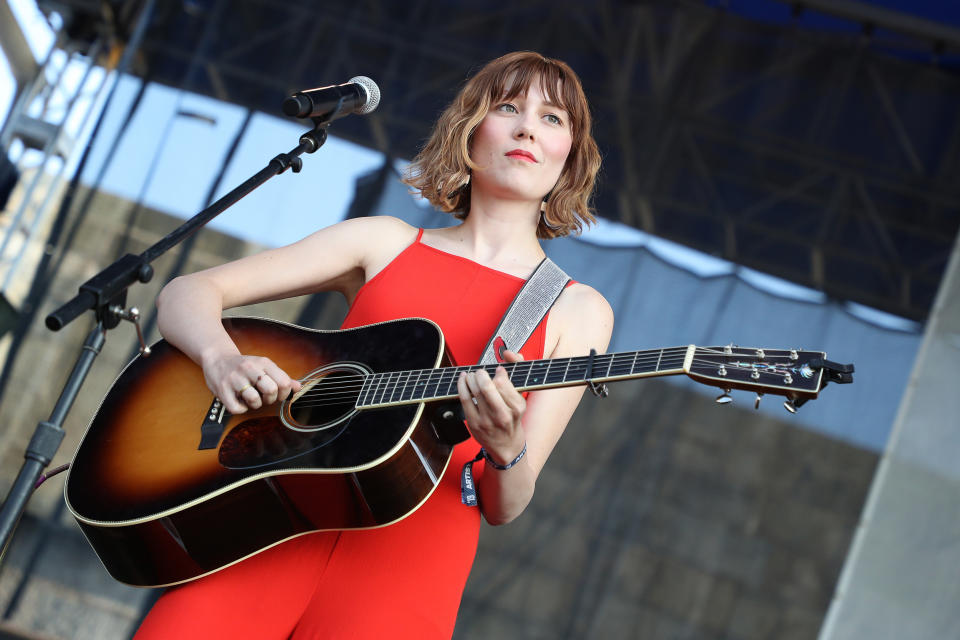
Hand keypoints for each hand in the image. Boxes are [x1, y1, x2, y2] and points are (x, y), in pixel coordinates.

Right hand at [202, 353, 301, 413]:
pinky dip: (240, 408)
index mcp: (263, 363)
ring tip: (250, 398)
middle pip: (271, 390)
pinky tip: (239, 401)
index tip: (278, 394)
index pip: (284, 382)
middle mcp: (249, 368)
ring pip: (254, 400)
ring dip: (254, 404)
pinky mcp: (222, 390)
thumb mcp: (264, 367)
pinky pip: (237, 408)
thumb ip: (281, 377)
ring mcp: (235, 379)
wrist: (217, 358)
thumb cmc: (244, 366)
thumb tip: (298, 387)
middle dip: (270, 399)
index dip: (284, 394)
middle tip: (263, 396)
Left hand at [457, 350, 526, 465]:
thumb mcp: (521, 400)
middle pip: (487, 386)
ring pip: (474, 391)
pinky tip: (463, 379)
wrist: (506, 447)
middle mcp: (502, 415)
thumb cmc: (513, 420)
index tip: (497, 370)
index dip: (498, 372)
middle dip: (481, 374)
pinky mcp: (474, 424)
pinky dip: (462, 385)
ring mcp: (486, 421)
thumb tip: (509, 353)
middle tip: (481, 372)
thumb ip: (517, 374)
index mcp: (517, 408)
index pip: (503, 382)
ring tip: (472, 375)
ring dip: (471, 377)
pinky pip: (465, 399)